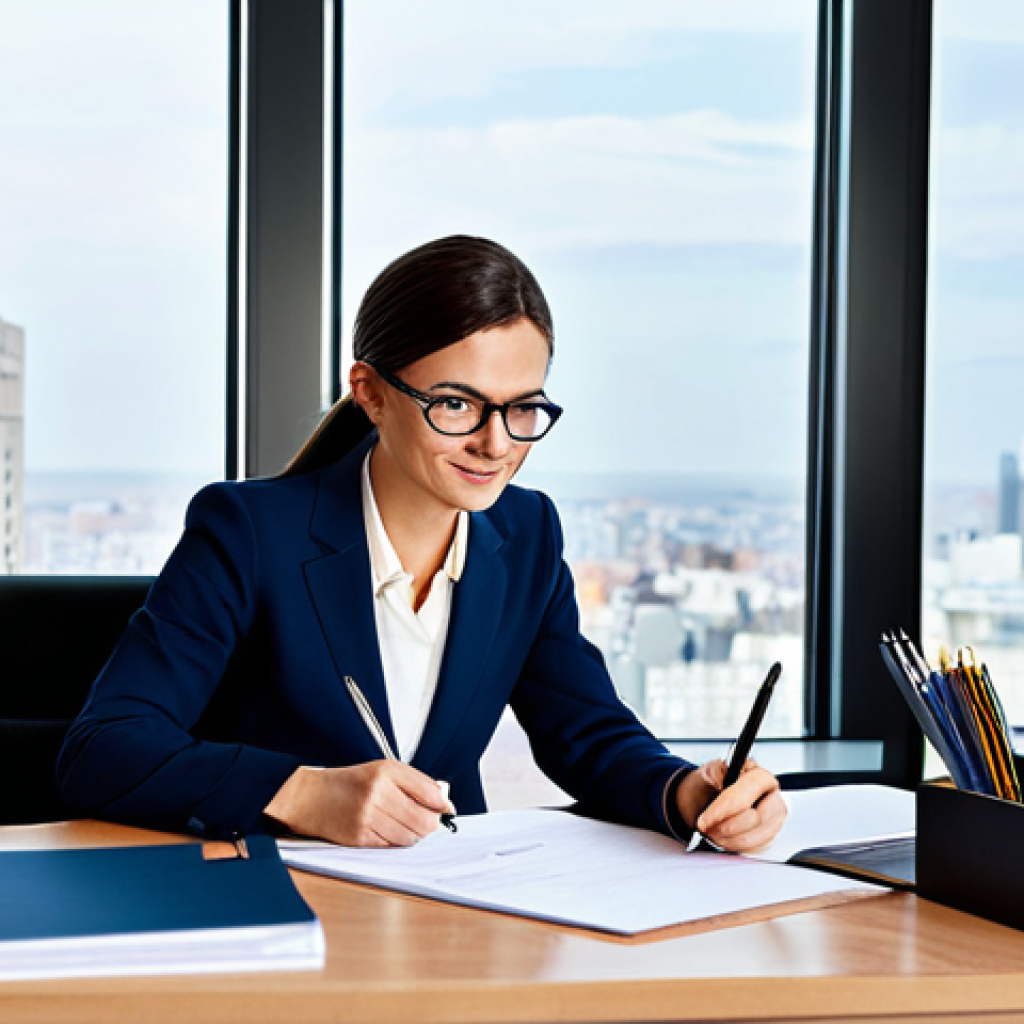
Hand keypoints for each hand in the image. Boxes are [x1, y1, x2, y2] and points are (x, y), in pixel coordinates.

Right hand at [264, 760, 455, 846]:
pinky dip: (398, 842)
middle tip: (430, 823)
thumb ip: (413, 782)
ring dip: (415, 835)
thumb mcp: (382, 770)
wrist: (311, 797)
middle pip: (423, 819)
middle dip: (432, 824)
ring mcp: (368, 816)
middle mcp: (378, 793)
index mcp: (386, 771)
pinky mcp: (360, 837)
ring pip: (410, 836)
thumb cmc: (349, 783)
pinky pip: (392, 846)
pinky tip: (391, 832)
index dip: (443, 804)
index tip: (448, 810)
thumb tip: (443, 797)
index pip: (429, 791)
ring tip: (409, 826)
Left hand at [676, 758, 786, 853]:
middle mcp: (772, 797)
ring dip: (728, 838)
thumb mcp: (707, 773)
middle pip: (757, 817)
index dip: (727, 806)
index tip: (705, 819)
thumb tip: (718, 777)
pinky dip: (733, 846)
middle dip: (727, 827)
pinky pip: (754, 848)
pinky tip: (721, 838)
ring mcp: (773, 819)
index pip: (751, 789)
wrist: (705, 800)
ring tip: (711, 833)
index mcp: (760, 775)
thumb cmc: (710, 786)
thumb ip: (714, 772)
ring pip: (755, 836)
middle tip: (706, 828)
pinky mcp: (768, 837)